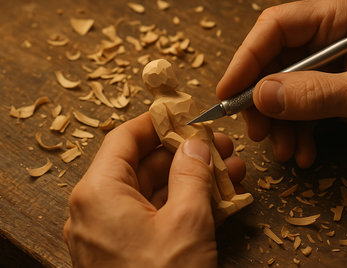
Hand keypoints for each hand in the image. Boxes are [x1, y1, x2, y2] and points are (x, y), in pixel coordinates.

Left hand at [63, 112, 245, 267]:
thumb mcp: (187, 220)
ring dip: (192, 179)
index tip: (184, 113)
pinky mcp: (127, 250)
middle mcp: (98, 209)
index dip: (158, 122)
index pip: (125, 138)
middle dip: (186, 153)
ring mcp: (112, 232)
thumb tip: (195, 143)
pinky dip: (184, 204)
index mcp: (99, 192)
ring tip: (229, 169)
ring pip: (154, 191)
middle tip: (220, 145)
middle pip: (143, 164)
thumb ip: (192, 173)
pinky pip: (155, 216)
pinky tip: (218, 197)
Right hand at [217, 0, 346, 167]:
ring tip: (287, 152)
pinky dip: (296, 129)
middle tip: (258, 133)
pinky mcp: (328, 82)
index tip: (228, 94)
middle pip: (273, 60)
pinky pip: (298, 104)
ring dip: (280, 122)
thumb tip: (261, 96)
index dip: (246, 59)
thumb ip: (316, 94)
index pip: (276, 27)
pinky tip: (303, 150)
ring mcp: (327, 58)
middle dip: (263, 100)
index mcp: (340, 14)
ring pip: (282, 87)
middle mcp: (328, 31)